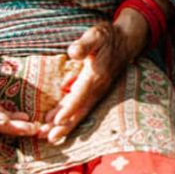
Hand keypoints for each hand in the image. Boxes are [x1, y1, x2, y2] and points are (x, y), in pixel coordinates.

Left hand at [42, 13, 149, 144]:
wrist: (126, 42)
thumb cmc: (108, 37)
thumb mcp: (96, 35)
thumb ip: (84, 44)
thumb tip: (73, 52)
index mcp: (96, 75)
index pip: (81, 94)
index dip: (69, 108)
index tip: (57, 120)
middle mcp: (97, 88)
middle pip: (80, 110)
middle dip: (65, 125)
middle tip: (49, 138)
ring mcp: (96, 92)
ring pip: (80, 113)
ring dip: (66, 126)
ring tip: (49, 138)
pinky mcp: (94, 93)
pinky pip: (81, 109)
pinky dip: (69, 118)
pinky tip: (55, 124)